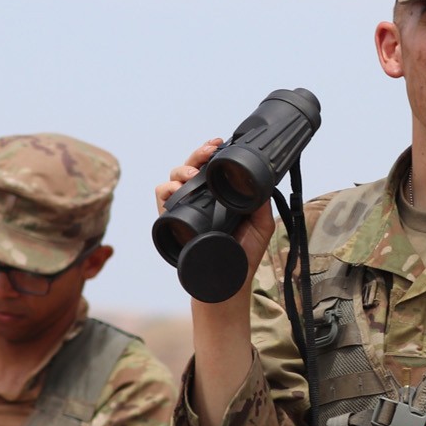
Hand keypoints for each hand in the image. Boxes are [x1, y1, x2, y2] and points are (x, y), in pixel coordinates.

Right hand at [155, 139, 278, 269]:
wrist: (227, 282)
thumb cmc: (243, 256)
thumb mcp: (260, 225)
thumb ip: (261, 202)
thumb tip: (263, 180)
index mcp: (219, 196)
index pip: (211, 167)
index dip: (212, 153)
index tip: (220, 144)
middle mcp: (200, 199)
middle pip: (192, 166)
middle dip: (198, 154)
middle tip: (209, 151)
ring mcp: (185, 208)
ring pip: (174, 177)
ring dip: (182, 169)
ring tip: (194, 173)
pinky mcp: (171, 220)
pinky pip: (162, 196)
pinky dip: (167, 189)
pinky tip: (177, 189)